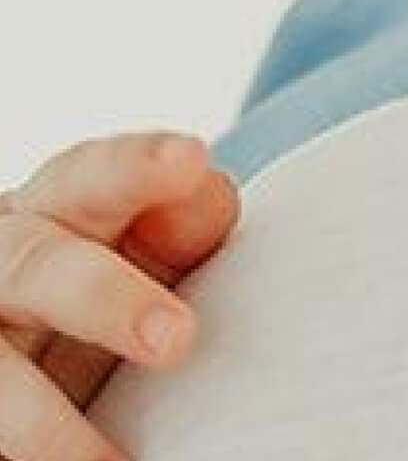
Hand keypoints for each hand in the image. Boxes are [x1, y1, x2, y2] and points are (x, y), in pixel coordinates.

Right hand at [0, 131, 239, 460]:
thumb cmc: (106, 275)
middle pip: (39, 267)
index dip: (139, 164)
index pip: (95, 174)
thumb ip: (182, 216)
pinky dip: (28, 458)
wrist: (33, 335)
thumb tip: (202, 195)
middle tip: (177, 340)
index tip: (190, 162)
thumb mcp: (142, 239)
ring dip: (48, 426)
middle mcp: (5, 265)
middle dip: (105, 299)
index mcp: (58, 207)